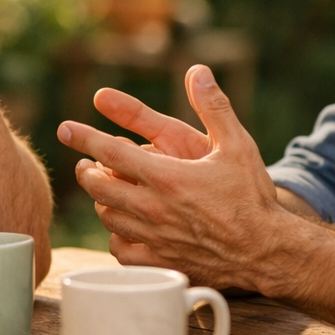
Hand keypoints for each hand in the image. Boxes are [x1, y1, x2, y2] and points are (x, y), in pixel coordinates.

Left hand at [57, 65, 286, 288]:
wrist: (268, 252)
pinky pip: (122, 252)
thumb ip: (214, 106)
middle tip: (84, 164)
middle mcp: (153, 209)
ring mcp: (155, 239)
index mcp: (166, 178)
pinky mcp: (162, 263)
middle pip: (99, 188)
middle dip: (86, 172)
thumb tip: (198, 71)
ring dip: (100, 202)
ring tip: (102, 192)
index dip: (85, 138)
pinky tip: (122, 229)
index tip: (65, 129)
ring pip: (108, 218)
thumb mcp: (237, 144)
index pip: (110, 153)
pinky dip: (116, 237)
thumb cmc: (253, 196)